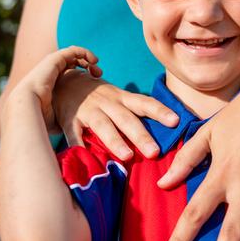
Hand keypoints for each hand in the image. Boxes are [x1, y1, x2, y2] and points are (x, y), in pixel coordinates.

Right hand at [8, 46, 101, 125]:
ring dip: (87, 59)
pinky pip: (73, 50)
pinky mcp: (55, 58)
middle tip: (97, 75)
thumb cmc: (40, 117)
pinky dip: (85, 52)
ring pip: (73, 55)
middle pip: (71, 63)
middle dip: (86, 67)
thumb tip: (78, 138)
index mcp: (50, 84)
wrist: (27, 107)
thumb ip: (67, 122)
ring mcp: (52, 64)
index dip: (82, 77)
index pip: (68, 76)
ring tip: (97, 70)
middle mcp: (50, 72)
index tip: (93, 83)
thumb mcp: (58, 119)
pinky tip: (94, 61)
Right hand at [52, 71, 178, 159]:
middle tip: (155, 152)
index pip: (144, 102)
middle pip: (126, 118)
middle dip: (141, 135)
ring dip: (115, 140)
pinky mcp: (69, 119)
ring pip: (103, 125)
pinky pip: (74, 133)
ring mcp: (88, 110)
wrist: (63, 82)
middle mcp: (107, 102)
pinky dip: (79, 146)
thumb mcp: (117, 98)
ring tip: (127, 156)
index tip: (176, 121)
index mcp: (121, 97)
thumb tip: (162, 131)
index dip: (160, 111)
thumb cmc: (98, 97)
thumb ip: (133, 113)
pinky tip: (86, 159)